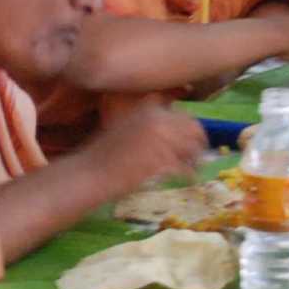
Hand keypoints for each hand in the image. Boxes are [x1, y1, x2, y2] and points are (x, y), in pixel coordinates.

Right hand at [91, 102, 208, 191]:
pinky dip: (188, 176)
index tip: (191, 140)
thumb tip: (174, 132)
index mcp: (149, 108)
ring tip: (193, 169)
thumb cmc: (103, 153)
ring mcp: (161, 140)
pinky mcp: (162, 162)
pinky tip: (186, 180)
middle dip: (198, 143)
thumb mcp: (124, 125)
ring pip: (193, 149)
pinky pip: (186, 169)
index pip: (184, 114)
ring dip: (196, 160)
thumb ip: (148, 123)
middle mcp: (158, 120)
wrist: (90, 172)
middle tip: (196, 157)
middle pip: (194, 129)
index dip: (189, 129)